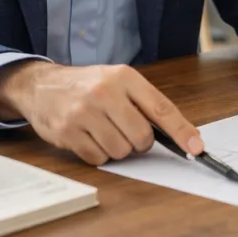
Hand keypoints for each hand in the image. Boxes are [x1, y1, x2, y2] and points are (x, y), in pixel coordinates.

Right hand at [0, 61, 203, 165]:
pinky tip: (89, 137)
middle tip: (127, 131)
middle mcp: (104, 93)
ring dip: (117, 149)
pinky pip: (98, 159)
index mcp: (124, 77)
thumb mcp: (117, 81)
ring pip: (120, 151)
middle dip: (139, 142)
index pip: (161, 108)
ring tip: (104, 131)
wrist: (41, 85)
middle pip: (142, 137)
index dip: (181, 131)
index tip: (195, 147)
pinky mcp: (67, 132)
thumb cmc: (88, 85)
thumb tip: (181, 134)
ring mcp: (83, 113)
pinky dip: (98, 154)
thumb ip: (145, 103)